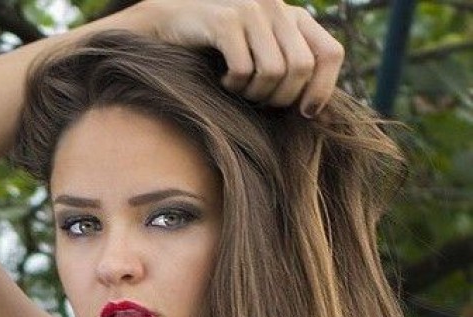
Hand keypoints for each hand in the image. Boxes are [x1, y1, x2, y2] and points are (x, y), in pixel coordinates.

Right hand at [122, 0, 343, 115]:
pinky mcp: (225, 20)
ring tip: (240, 89)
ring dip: (254, 93)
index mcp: (296, 18)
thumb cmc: (223, 55)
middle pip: (301, 68)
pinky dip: (233, 85)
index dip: (323, 88)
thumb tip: (322, 116)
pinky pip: (243, 70)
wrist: (174, 26)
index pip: (332, 53)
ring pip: (273, 72)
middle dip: (281, 98)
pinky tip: (223, 80)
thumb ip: (293, 77)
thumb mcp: (264, 61)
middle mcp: (279, 8)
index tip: (306, 113)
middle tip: (259, 100)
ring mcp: (252, 10)